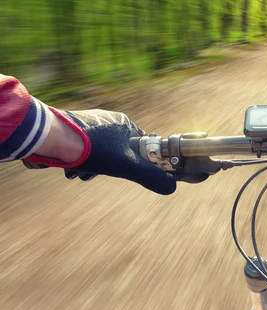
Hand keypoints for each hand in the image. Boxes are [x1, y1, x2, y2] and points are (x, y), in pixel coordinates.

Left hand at [24, 109, 176, 194]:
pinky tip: (71, 168)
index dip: (140, 161)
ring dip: (92, 168)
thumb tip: (172, 188)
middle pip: (118, 152)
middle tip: (99, 174)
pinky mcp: (71, 130)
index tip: (132, 172)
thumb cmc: (93, 149)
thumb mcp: (128, 166)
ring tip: (82, 173)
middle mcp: (108, 121)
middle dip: (110, 168)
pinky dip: (79, 162)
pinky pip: (82, 150)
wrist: (52, 138)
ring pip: (99, 153)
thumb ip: (151, 177)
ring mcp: (88, 124)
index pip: (142, 145)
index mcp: (125, 124)